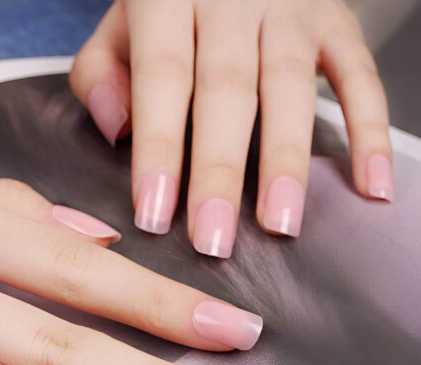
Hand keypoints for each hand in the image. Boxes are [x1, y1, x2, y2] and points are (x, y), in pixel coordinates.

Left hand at [71, 0, 391, 255]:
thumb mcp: (117, 20)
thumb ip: (100, 71)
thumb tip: (116, 128)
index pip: (163, 78)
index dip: (159, 149)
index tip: (155, 215)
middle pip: (227, 91)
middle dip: (220, 171)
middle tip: (215, 238)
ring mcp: (291, 7)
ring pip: (290, 87)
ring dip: (286, 161)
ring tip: (280, 224)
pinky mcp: (336, 20)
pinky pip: (359, 76)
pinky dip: (370, 131)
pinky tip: (369, 185)